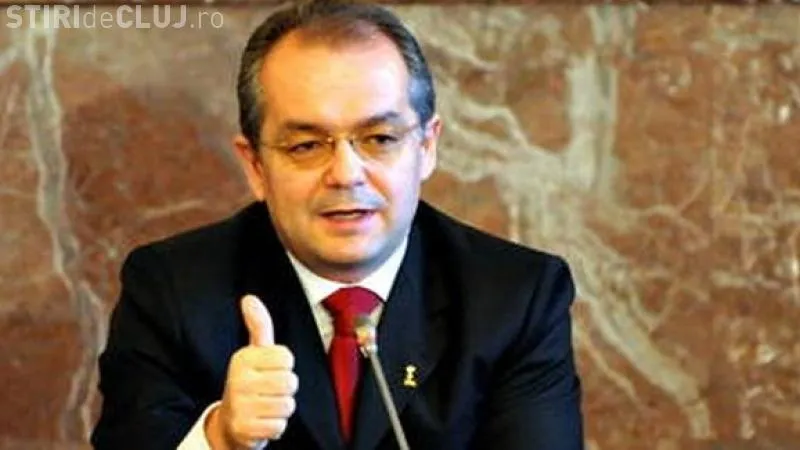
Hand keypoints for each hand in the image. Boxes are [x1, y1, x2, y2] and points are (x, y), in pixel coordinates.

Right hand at [207, 295, 298, 448]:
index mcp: (243, 358)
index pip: (287, 357)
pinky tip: (263, 422)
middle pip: (290, 382)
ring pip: (287, 405)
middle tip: (269, 391)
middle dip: (286, 390)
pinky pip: (279, 426)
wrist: (230, 423)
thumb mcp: (253, 353)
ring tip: (266, 406)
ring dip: (281, 409)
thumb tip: (249, 298)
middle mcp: (238, 379)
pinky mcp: (244, 428)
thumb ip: (258, 326)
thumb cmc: (249, 383)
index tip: (269, 371)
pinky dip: (275, 427)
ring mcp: (240, 404)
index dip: (284, 366)